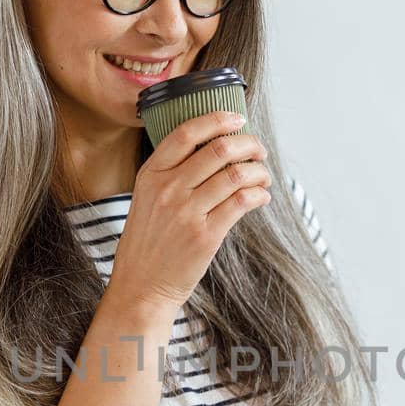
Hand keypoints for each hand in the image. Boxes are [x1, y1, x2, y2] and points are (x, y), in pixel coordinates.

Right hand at [108, 109, 271, 312]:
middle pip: (218, 149)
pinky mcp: (206, 235)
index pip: (186, 132)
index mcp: (151, 175)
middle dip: (248, 144)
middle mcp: (168, 189)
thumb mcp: (146, 199)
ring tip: (263, 176)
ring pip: (236, 174)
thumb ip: (171, 173)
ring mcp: (187, 212)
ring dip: (259, 171)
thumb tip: (214, 148)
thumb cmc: (148, 243)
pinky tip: (261, 196)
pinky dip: (259, 194)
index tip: (237, 118)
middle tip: (259, 150)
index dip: (217, 119)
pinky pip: (242, 202)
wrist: (141, 287)